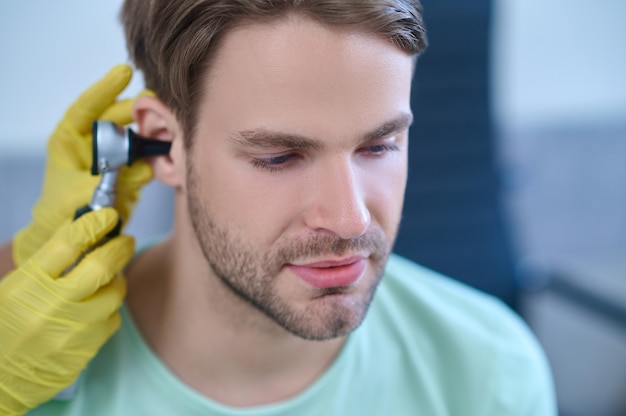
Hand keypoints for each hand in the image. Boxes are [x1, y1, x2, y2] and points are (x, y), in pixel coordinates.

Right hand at [0, 208, 131, 414]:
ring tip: (110, 276)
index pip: (69, 243)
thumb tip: (81, 233)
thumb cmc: (3, 328)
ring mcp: (73, 330)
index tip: (108, 215)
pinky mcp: (87, 349)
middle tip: (124, 240)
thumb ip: (46, 264)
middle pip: (101, 265)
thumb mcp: (12, 289)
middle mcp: (53, 305)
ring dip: (117, 279)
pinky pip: (112, 320)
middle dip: (119, 247)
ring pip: (114, 293)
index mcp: (28, 284)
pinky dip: (109, 309)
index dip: (94, 223)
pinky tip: (99, 307)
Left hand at [12, 65, 152, 265]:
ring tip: (170, 126)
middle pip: (117, 117)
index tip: (124, 72)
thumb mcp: (75, 197)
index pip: (86, 108)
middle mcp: (93, 143)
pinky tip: (172, 149)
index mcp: (70, 140)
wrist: (76, 236)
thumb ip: (107, 181)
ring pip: (136, 134)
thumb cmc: (63, 213)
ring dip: (152, 130)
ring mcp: (114, 155)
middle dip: (137, 110)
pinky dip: (160, 153)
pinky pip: (147, 156)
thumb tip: (141, 168)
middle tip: (158, 103)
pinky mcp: (131, 170)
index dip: (105, 89)